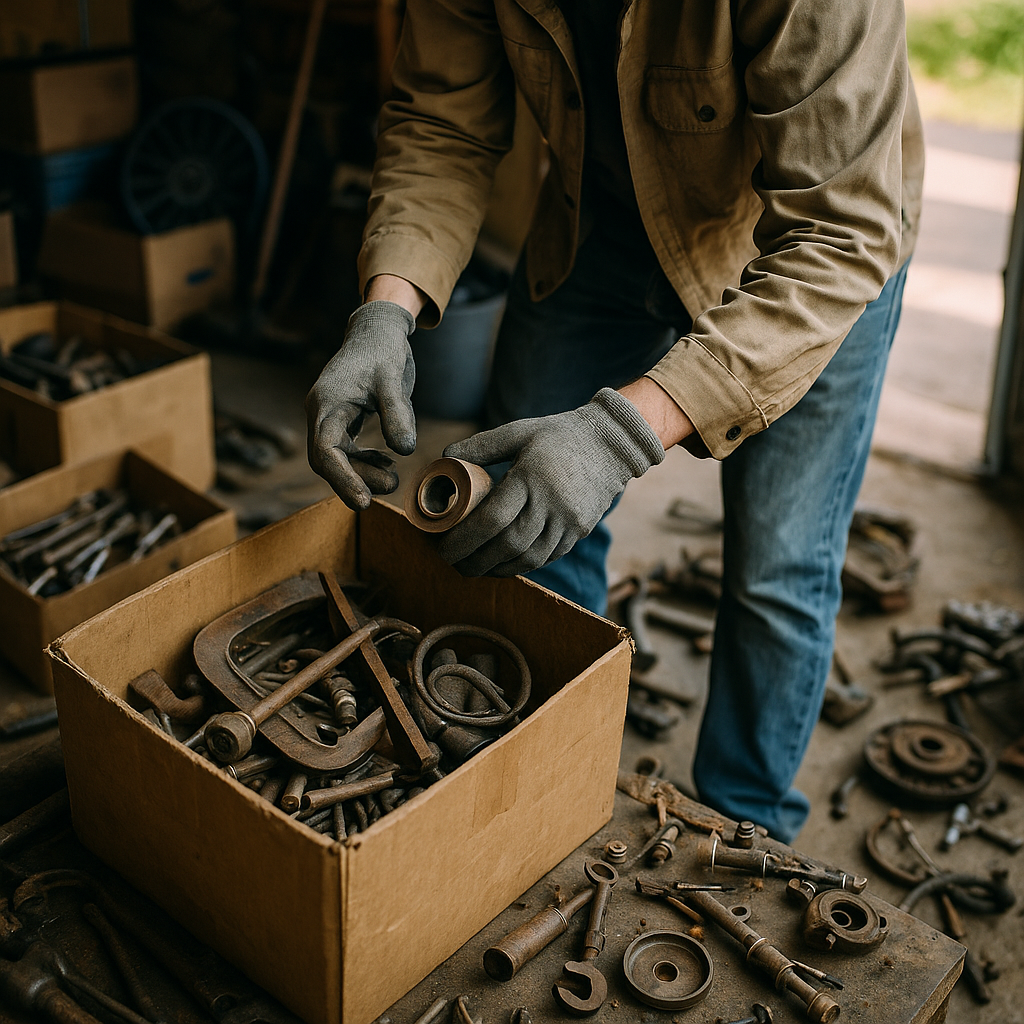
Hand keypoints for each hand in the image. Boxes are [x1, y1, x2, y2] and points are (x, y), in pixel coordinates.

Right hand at [306, 300, 416, 509]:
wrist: (376, 330)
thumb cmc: (383, 350)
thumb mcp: (393, 379)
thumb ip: (398, 414)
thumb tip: (406, 451)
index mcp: (326, 403)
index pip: (325, 451)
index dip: (343, 478)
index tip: (364, 500)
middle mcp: (321, 412)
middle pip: (326, 460)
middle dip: (354, 480)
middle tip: (391, 486)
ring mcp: (329, 416)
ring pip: (337, 457)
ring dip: (362, 472)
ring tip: (394, 478)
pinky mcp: (341, 418)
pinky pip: (346, 449)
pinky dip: (365, 460)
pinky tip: (387, 462)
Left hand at [438, 388, 664, 576]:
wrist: (612, 443)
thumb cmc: (558, 435)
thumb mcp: (518, 431)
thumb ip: (480, 445)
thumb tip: (446, 459)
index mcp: (531, 477)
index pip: (491, 519)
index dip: (463, 539)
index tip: (442, 547)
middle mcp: (552, 503)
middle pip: (507, 545)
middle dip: (474, 561)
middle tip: (452, 563)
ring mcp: (569, 521)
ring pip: (528, 558)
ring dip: (496, 569)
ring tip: (473, 568)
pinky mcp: (579, 531)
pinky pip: (546, 557)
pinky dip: (520, 565)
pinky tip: (502, 564)